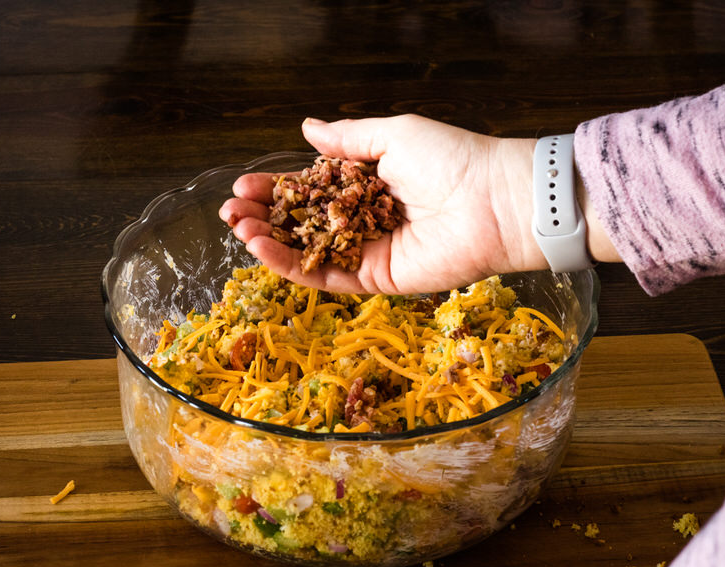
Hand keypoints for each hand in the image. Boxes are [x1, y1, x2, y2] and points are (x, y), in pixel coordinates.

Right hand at [221, 114, 615, 293]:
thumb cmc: (453, 159)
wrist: (494, 201)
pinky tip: (262, 250)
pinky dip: (293, 266)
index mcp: (369, 182)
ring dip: (270, 242)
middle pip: (304, 222)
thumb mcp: (393, 134)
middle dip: (265, 217)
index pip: (312, 188)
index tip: (242, 185)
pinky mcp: (377, 279)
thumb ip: (347, 138)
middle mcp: (366, 218)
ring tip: (238, 229)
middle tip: (230, 211)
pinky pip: (327, 276)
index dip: (277, 188)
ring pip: (310, 251)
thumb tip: (306, 128)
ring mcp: (370, 250)